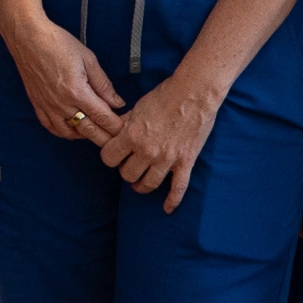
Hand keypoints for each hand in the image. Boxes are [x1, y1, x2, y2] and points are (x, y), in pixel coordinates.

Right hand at [3, 12, 125, 143]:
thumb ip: (103, 84)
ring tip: (96, 133)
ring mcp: (48, 107)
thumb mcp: (88, 59)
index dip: (116, 127)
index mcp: (78, 92)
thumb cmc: (59, 44)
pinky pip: (51, 128)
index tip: (126, 130)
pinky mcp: (38, 105)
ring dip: (85, 136)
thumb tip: (118, 103)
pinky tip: (73, 130)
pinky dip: (64, 132)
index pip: (102, 117)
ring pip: (70, 133)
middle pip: (88, 131)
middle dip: (105, 138)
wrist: (28, 38)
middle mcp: (62, 104)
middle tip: (116, 140)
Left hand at [99, 73, 221, 212]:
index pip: (109, 158)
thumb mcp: (136, 107)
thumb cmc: (163, 96)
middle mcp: (147, 150)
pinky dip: (172, 201)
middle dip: (126, 170)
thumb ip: (123, 123)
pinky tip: (168, 208)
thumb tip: (111, 131)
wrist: (193, 93)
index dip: (110, 156)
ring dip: (141, 185)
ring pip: (147, 184)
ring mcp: (167, 159)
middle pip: (126, 174)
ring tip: (140, 183)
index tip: (114, 154)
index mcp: (131, 135)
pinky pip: (178, 188)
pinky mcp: (185, 162)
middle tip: (129, 165)